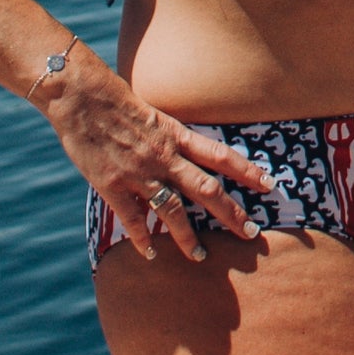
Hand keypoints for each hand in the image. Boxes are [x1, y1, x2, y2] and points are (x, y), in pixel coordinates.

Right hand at [39, 50, 273, 261]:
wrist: (84, 97)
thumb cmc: (119, 101)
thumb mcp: (157, 115)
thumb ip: (172, 137)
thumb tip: (188, 152)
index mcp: (178, 135)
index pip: (222, 155)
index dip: (247, 171)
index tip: (269, 184)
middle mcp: (165, 156)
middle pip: (207, 189)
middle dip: (231, 213)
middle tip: (251, 232)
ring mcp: (139, 173)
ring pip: (172, 211)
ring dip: (188, 237)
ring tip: (200, 257)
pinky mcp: (112, 185)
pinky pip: (132, 218)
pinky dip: (142, 237)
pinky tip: (150, 253)